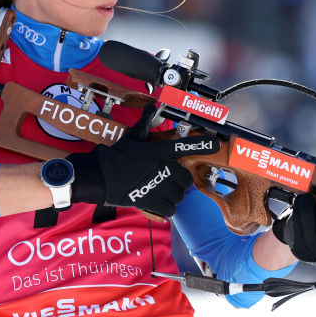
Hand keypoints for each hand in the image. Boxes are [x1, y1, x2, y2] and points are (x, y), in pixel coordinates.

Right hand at [70, 104, 218, 216]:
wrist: (99, 176)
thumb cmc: (115, 156)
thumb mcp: (131, 137)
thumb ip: (144, 123)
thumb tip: (150, 107)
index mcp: (159, 152)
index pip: (185, 146)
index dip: (202, 144)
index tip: (215, 143)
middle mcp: (162, 168)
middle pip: (186, 178)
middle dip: (181, 181)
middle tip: (171, 181)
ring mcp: (158, 186)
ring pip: (180, 195)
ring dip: (174, 195)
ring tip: (163, 191)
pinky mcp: (151, 202)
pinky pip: (171, 209)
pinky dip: (168, 207)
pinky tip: (160, 203)